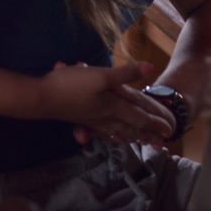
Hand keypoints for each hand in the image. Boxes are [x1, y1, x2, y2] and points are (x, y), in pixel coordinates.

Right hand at [42, 61, 173, 146]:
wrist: (41, 98)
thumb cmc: (72, 84)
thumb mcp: (101, 74)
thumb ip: (125, 73)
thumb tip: (149, 67)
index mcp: (113, 106)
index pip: (139, 116)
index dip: (154, 121)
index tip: (169, 128)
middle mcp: (105, 116)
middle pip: (131, 126)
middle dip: (147, 133)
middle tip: (162, 142)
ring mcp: (93, 119)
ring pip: (118, 131)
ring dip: (132, 136)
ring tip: (141, 142)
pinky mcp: (83, 118)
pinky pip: (104, 131)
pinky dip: (113, 135)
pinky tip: (112, 136)